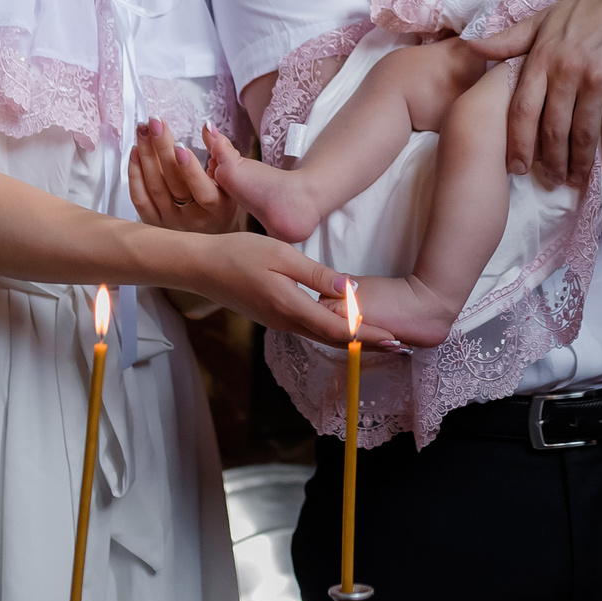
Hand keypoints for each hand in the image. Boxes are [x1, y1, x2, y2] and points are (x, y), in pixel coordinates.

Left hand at [127, 118, 239, 234]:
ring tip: (143, 130)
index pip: (202, 190)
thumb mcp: (230, 183)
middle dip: (162, 148)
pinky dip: (135, 174)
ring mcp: (169, 223)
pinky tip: (135, 152)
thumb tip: (207, 127)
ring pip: (154, 187)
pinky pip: (139, 198)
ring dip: (146, 154)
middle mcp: (191, 219)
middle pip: (172, 182)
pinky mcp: (153, 223)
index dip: (190, 169)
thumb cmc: (221, 204)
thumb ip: (221, 155)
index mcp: (216, 209)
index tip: (180, 145)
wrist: (209, 235)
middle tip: (154, 122)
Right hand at [200, 234, 394, 345]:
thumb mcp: (281, 255)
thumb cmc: (239, 254)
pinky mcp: (274, 318)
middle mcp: (287, 321)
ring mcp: (279, 322)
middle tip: (399, 346)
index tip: (393, 338)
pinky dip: (333, 333)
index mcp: (291, 307)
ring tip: (379, 340)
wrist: (202, 268)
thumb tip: (347, 288)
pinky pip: (310, 330)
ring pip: (322, 337)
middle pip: (334, 339)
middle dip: (368, 343)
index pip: (338, 328)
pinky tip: (344, 328)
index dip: (368, 334)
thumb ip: (314, 274)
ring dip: (352, 340)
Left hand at [466, 0, 601, 188]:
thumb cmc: (589, 10)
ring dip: (580, 164)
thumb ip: (510, 39)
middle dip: (550, 161)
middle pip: (553, 129)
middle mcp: (567, 72)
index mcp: (543, 57)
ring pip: (583, 134)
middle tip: (550, 181)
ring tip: (577, 180)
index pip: (523, 109)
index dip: (518, 143)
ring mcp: (597, 82)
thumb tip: (471, 46)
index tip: (516, 167)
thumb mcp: (545, 18)